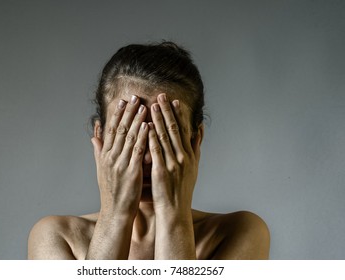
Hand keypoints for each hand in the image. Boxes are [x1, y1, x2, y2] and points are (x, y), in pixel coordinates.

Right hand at [91, 95, 148, 216]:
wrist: (115, 212)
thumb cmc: (111, 191)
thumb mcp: (101, 169)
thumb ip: (98, 151)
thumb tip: (93, 135)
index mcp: (105, 155)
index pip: (111, 130)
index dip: (117, 114)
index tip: (123, 101)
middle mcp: (111, 157)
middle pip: (120, 130)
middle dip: (128, 112)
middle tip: (135, 97)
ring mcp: (120, 164)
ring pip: (129, 138)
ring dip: (137, 121)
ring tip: (144, 106)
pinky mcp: (131, 172)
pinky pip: (137, 151)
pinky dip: (142, 137)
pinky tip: (148, 126)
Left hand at [149, 93, 200, 213]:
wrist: (176, 210)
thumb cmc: (183, 189)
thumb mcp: (195, 166)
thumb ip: (196, 146)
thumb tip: (200, 128)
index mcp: (190, 154)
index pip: (185, 129)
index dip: (179, 114)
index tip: (174, 100)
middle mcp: (183, 157)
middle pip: (175, 129)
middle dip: (167, 111)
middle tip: (161, 95)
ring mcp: (173, 163)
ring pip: (165, 136)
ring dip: (158, 120)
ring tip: (152, 105)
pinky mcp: (161, 171)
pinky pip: (155, 150)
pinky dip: (151, 137)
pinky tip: (146, 126)